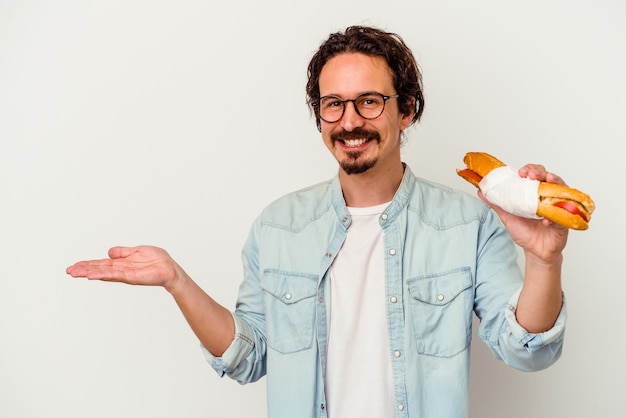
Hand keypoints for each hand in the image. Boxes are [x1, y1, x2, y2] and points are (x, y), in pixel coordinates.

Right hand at [66, 246, 184, 290]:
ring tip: (75, 273)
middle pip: (98, 269)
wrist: (170, 269)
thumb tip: (109, 251)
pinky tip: (91, 275)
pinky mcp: (130, 277)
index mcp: (121, 263)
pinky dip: (102, 274)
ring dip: (88, 272)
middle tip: (68, 271)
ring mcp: (124, 274)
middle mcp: (120, 270)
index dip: (88, 264)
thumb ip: (122, 252)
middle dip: (83, 270)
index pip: (101, 264)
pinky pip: (114, 275)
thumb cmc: (157, 260)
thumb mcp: (137, 251)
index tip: (74, 266)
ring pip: (103, 273)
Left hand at [478, 164, 568, 262]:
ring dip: (555, 183)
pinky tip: (545, 220)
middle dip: (540, 172)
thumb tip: (480, 191)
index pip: (534, 174)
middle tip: (531, 175)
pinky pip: (562, 215)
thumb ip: (496, 203)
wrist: (535, 251)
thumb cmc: (524, 232)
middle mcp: (548, 196)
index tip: (520, 172)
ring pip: (561, 190)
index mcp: (534, 193)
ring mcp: (558, 207)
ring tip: (547, 181)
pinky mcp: (564, 221)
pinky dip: (554, 216)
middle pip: (548, 177)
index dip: (529, 169)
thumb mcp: (507, 216)